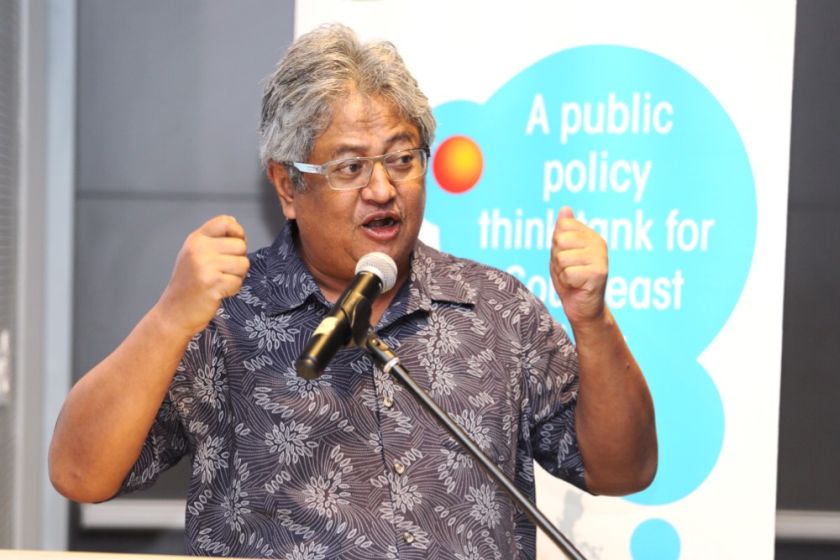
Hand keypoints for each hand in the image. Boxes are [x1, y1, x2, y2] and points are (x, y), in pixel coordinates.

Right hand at [156, 215, 249, 335]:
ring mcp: (204, 266)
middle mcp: (199, 249)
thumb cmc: (188, 284)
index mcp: (196, 239)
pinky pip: (238, 282)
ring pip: (243, 264)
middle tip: (223, 271)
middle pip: (241, 245)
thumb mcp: (195, 254)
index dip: (238, 233)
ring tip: (220, 281)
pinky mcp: (212, 283)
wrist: (174, 312)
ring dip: (237, 276)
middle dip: (238, 260)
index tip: (233, 246)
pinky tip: (218, 291)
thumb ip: (213, 240)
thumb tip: (237, 229)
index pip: (226, 221)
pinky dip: (232, 289)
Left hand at [550, 206, 607, 325]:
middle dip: (557, 259)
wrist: (583, 308)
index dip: (556, 245)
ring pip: (562, 258)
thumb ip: (563, 232)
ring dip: (562, 272)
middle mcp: (599, 243)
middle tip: (569, 271)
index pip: (561, 227)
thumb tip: (565, 208)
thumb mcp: (562, 253)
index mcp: (590, 235)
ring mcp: (601, 258)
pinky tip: (577, 286)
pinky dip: (567, 282)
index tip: (566, 258)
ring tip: (573, 279)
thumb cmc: (571, 280)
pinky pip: (568, 273)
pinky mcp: (599, 273)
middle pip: (559, 240)